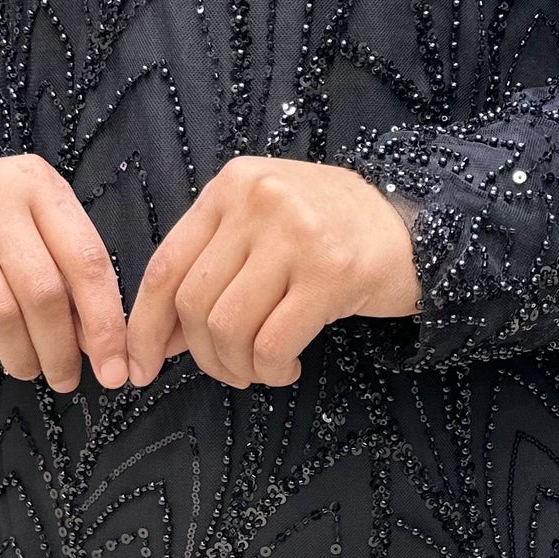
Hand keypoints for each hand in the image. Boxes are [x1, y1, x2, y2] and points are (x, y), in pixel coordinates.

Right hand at [0, 155, 126, 389]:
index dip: (105, 324)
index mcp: (38, 185)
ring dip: (21, 355)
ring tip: (28, 367)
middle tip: (65, 379)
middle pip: (42, 292)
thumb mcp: (41, 234)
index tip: (115, 370)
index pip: (86, 262)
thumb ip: (73, 280)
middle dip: (60, 349)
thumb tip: (102, 350)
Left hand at [125, 158, 417, 388]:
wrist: (419, 230)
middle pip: (194, 302)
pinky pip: (272, 343)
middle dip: (204, 356)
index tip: (139, 368)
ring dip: (238, 368)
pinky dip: (270, 370)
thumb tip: (160, 338)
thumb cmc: (334, 236)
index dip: (144, 327)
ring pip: (228, 327)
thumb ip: (213, 270)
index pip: (165, 265)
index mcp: (232, 185)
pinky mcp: (331, 273)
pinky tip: (287, 368)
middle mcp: (259, 200)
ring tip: (262, 371)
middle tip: (231, 372)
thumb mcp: (265, 230)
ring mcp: (296, 233)